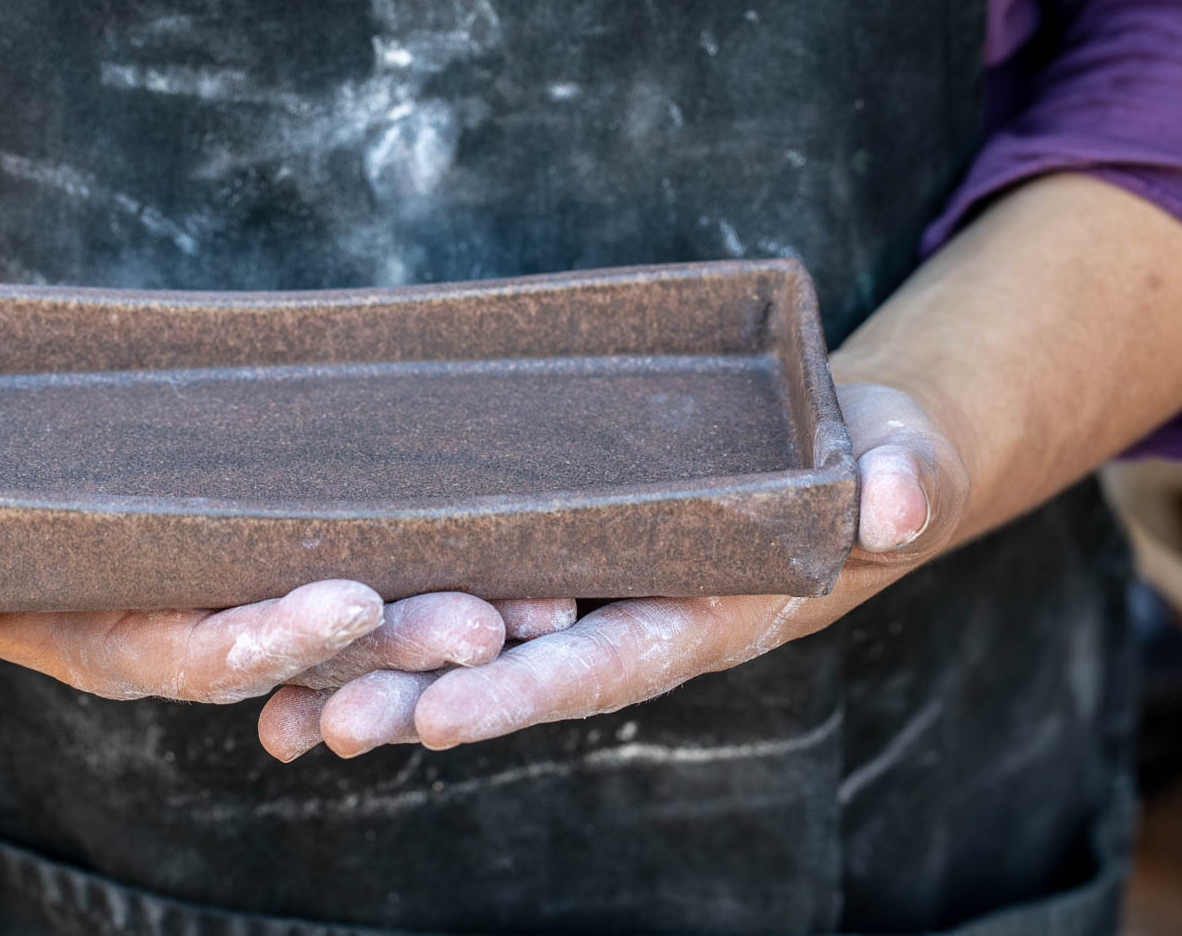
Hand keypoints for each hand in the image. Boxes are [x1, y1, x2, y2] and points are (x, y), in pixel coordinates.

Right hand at [0, 244, 539, 720]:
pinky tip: (527, 573)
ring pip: (368, 623)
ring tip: (544, 602)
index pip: (213, 654)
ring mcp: (265, 603)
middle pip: (314, 649)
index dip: (276, 636)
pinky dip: (440, 576)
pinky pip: (376, 575)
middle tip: (489, 621)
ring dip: (447, 618)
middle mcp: (215, 636)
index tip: (352, 602)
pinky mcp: (297, 561)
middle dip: (399, 641)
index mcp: (137, 644)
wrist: (25, 490)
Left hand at [259, 381, 968, 756]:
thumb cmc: (866, 459)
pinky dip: (385, 633)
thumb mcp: (901, 459)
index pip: (606, 661)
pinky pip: (462, 600)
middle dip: (421, 701)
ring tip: (279, 715)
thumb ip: (902, 482)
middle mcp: (625, 619)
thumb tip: (897, 504)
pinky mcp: (546, 554)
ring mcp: (581, 593)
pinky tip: (299, 661)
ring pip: (469, 649)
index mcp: (701, 615)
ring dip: (378, 680)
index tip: (444, 716)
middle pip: (513, 672)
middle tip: (326, 723)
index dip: (527, 690)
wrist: (834, 462)